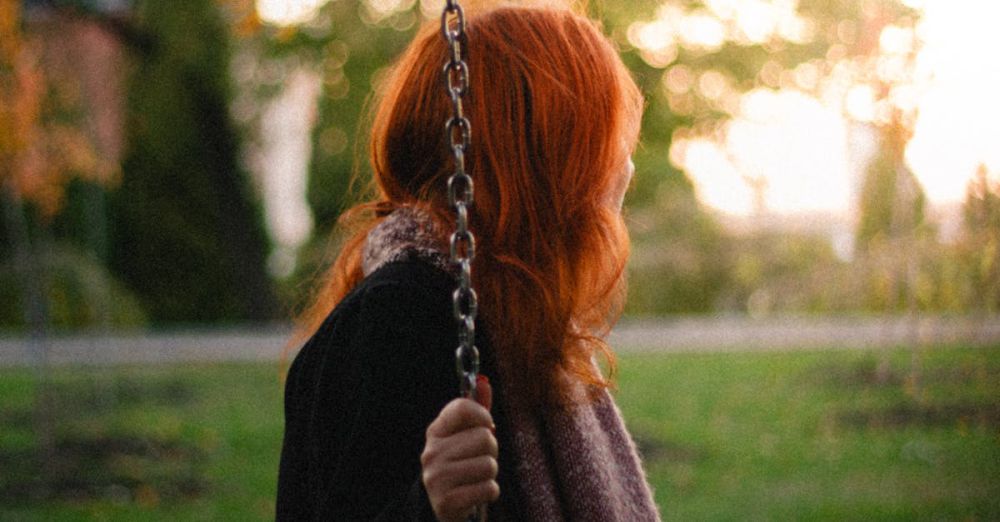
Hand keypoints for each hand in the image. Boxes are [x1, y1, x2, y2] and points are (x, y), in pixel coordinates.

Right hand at [421, 378, 498, 521]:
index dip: (483, 415)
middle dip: (491, 450)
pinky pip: (489, 488)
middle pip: (485, 437)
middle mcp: (432, 452)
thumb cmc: (459, 466)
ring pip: (489, 464)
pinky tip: (475, 493)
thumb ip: (476, 411)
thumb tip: (484, 382)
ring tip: (476, 478)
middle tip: (478, 460)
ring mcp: (437, 477)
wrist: (440, 506)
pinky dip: (489, 492)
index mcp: (435, 432)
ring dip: (490, 474)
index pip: (462, 407)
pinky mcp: (447, 501)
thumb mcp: (464, 438)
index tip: (486, 426)